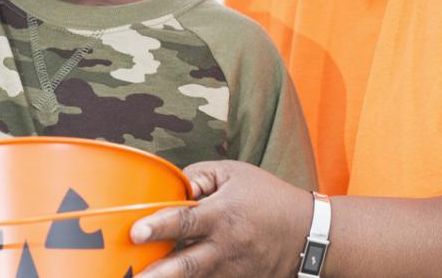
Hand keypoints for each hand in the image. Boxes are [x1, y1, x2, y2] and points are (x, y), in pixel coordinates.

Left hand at [131, 160, 313, 277]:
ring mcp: (230, 269)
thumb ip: (199, 176)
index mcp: (223, 215)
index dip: (159, 225)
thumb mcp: (235, 173)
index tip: (136, 232)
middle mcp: (224, 246)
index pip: (186, 220)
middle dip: (158, 274)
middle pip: (187, 265)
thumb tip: (170, 189)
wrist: (306, 233)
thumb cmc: (267, 197)